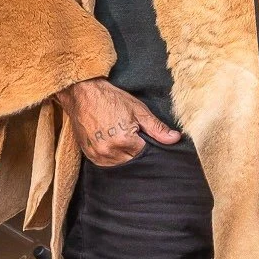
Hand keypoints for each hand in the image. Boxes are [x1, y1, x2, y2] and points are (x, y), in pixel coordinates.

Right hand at [56, 77, 180, 167]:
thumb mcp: (138, 110)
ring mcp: (97, 154)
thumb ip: (157, 128)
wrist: (82, 93)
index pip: (144, 155)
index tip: (145, 137)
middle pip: (132, 162)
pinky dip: (112, 157)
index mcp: (123, 140)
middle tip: (135, 137)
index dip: (148, 146)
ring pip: (119, 165)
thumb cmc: (111, 98)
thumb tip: (175, 139)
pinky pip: (106, 164)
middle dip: (136, 152)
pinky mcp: (89, 155)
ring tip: (122, 139)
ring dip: (124, 156)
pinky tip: (113, 144)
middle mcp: (109, 151)